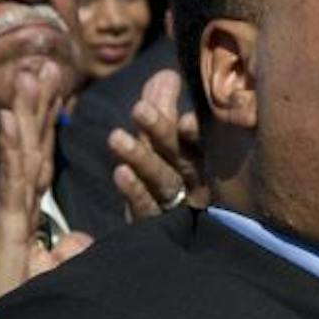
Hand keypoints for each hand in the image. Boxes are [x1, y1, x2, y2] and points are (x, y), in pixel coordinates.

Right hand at [0, 68, 92, 318]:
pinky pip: (12, 180)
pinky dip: (13, 149)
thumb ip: (65, 253)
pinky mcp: (7, 225)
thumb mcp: (52, 275)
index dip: (47, 126)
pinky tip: (13, 120)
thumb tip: (79, 241)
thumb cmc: (16, 310)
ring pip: (20, 154)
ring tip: (29, 76)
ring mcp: (8, 212)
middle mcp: (14, 205)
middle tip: (42, 65)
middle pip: (30, 147)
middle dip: (37, 107)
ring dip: (25, 114)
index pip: (41, 160)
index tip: (54, 92)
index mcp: (25, 212)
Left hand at [107, 67, 205, 218]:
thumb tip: (164, 74)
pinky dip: (135, 191)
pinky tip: (119, 173)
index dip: (193, 131)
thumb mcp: (164, 140)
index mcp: (202, 161)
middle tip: (140, 109)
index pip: (200, 142)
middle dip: (161, 133)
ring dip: (142, 158)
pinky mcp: (155, 229)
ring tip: (116, 138)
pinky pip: (146, 210)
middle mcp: (196, 185)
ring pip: (164, 182)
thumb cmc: (168, 176)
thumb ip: (163, 108)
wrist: (169, 243)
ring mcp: (177, 209)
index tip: (185, 119)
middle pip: (181, 158)